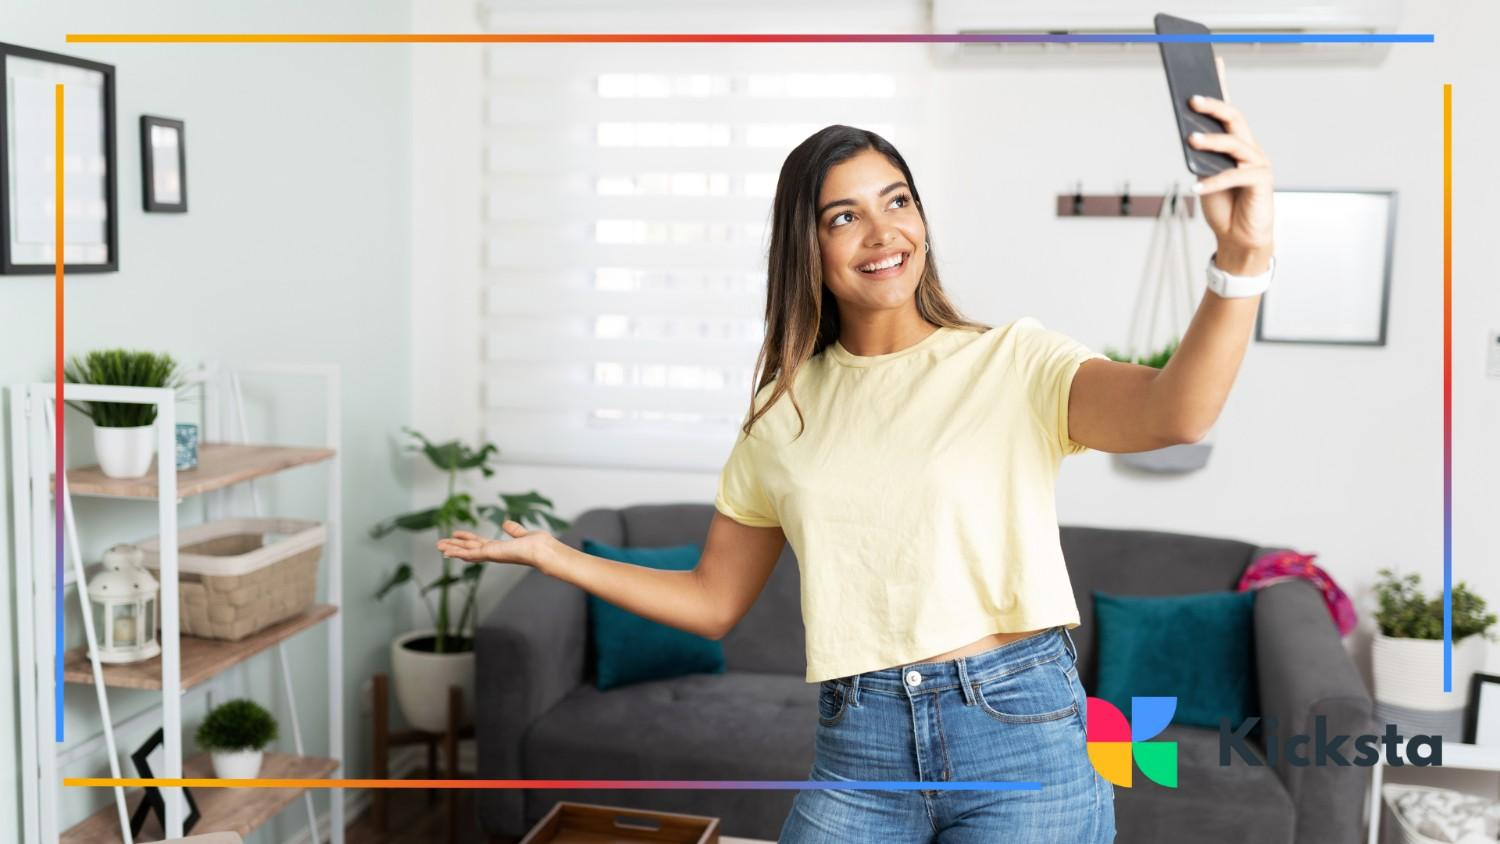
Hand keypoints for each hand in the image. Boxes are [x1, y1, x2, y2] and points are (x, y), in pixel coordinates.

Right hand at [436, 521, 555, 571]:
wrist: (543, 551)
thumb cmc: (538, 545)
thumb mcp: (522, 535)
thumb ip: (514, 530)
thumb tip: (506, 524)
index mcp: (500, 547)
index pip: (478, 543)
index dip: (466, 540)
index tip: (455, 536)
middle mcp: (493, 552)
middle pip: (469, 549)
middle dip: (455, 546)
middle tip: (439, 544)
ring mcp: (491, 554)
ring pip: (467, 552)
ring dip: (453, 549)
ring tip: (439, 546)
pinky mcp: (491, 554)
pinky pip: (471, 553)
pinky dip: (459, 552)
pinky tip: (449, 551)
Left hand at [1188, 56, 1274, 263]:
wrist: (1238, 237)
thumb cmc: (1223, 206)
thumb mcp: (1205, 176)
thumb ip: (1201, 156)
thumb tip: (1189, 136)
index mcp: (1235, 144)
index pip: (1229, 110)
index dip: (1223, 86)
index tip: (1213, 62)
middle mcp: (1249, 148)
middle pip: (1234, 118)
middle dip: (1214, 106)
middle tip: (1192, 101)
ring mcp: (1257, 163)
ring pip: (1235, 143)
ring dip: (1211, 141)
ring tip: (1190, 141)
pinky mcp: (1262, 181)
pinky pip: (1236, 175)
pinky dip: (1214, 181)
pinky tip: (1195, 187)